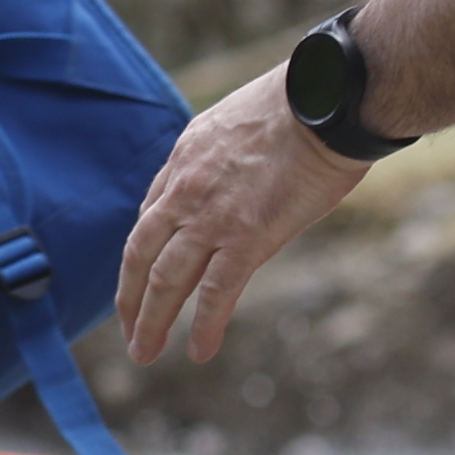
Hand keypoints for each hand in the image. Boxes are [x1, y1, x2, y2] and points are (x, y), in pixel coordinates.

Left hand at [117, 73, 368, 366]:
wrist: (326, 101)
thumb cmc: (303, 105)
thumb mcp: (241, 121)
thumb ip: (226, 155)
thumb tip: (241, 174)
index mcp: (185, 158)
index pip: (150, 214)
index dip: (142, 253)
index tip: (140, 278)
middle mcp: (186, 190)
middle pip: (141, 254)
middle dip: (131, 298)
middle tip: (128, 331)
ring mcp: (211, 217)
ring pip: (166, 280)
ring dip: (151, 321)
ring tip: (143, 353)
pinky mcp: (245, 238)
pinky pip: (216, 293)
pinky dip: (204, 327)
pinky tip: (198, 351)